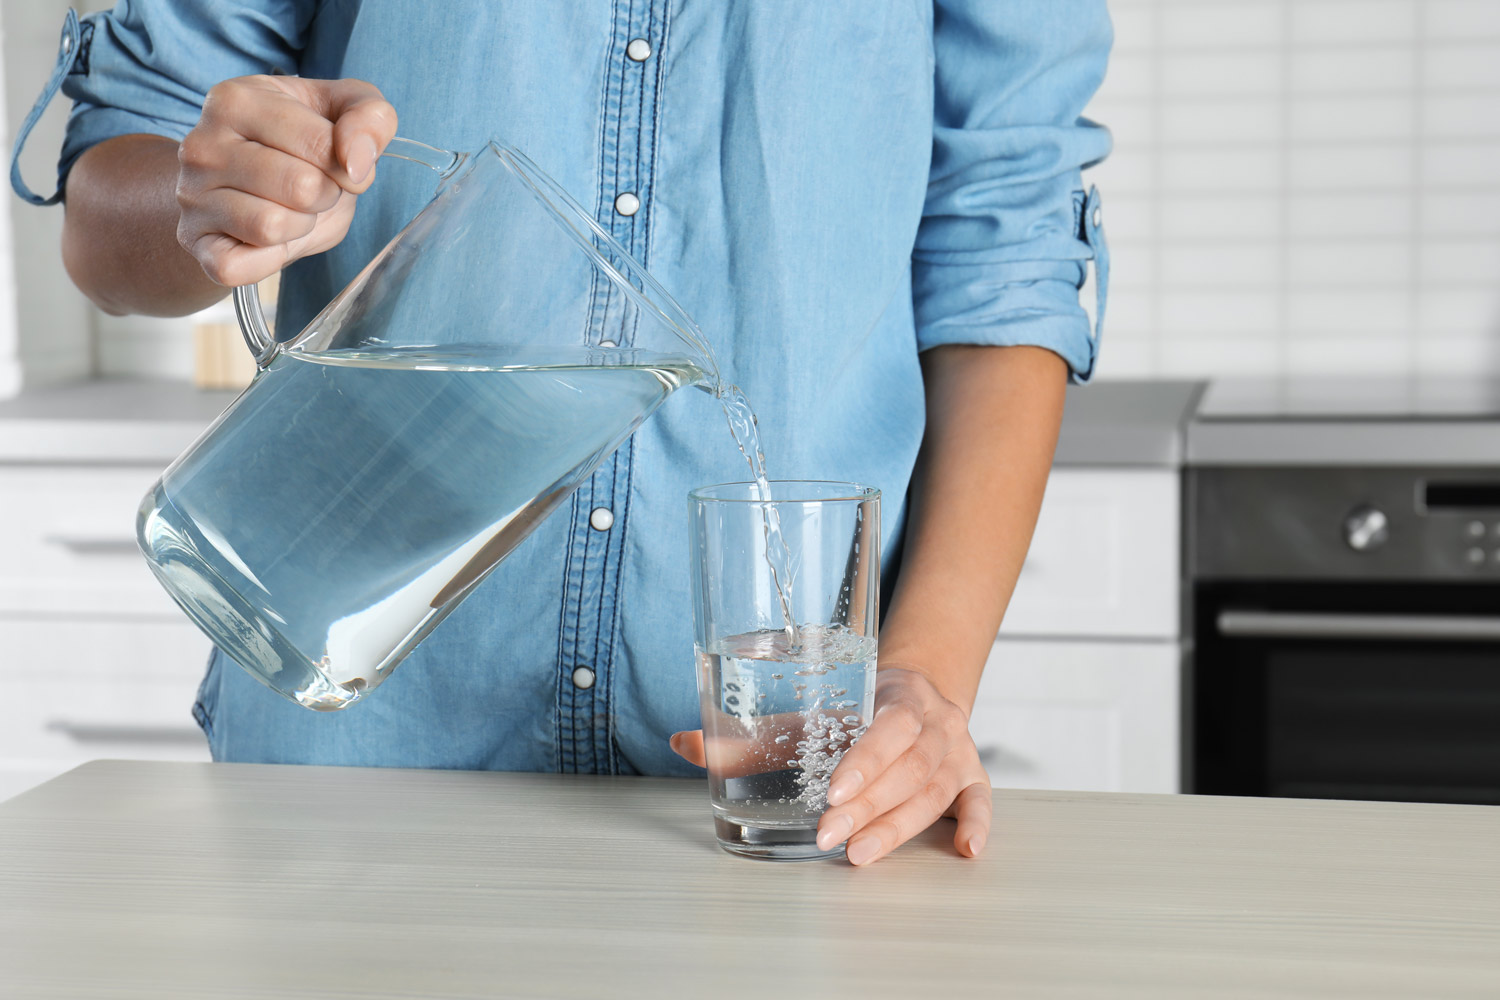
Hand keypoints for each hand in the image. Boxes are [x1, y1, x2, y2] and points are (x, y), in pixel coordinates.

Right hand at [175, 75, 396, 286]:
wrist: (250, 184)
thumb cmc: (301, 144)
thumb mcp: (343, 112)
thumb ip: (370, 117)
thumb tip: (357, 162)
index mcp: (236, 100)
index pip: (322, 144)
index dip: (347, 165)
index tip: (335, 163)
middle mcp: (202, 145)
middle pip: (302, 188)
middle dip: (325, 195)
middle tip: (312, 189)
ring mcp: (192, 195)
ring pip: (272, 227)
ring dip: (300, 226)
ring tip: (290, 209)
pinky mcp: (194, 242)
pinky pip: (238, 267)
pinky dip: (268, 261)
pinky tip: (269, 240)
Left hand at [669, 665, 990, 865]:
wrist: (915, 689)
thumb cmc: (854, 710)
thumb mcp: (808, 714)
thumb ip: (750, 735)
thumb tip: (682, 742)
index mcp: (897, 698)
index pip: (887, 728)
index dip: (864, 759)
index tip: (833, 790)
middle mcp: (933, 724)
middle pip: (907, 767)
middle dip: (867, 805)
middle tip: (828, 834)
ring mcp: (956, 752)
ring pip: (933, 791)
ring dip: (898, 825)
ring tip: (859, 854)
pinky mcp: (971, 778)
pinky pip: (981, 801)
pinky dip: (978, 823)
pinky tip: (966, 849)